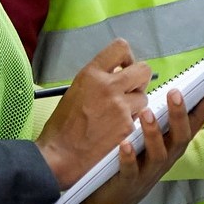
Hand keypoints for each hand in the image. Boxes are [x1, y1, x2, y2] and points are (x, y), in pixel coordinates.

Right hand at [35, 39, 152, 186]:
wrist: (60, 156)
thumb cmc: (63, 127)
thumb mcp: (76, 90)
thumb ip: (98, 79)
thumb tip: (118, 74)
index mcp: (91, 74)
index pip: (121, 47)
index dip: (127, 58)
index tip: (124, 68)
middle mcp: (108, 86)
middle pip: (143, 70)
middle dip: (139, 80)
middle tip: (129, 91)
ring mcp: (120, 106)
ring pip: (143, 97)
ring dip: (135, 106)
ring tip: (117, 116)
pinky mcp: (127, 125)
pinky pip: (139, 118)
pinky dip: (131, 124)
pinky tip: (115, 131)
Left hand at [78, 80, 203, 203]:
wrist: (115, 201)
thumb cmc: (139, 162)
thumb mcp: (161, 141)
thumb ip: (176, 121)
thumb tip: (203, 97)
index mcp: (176, 144)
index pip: (197, 121)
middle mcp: (168, 158)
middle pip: (181, 137)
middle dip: (180, 115)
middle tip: (176, 92)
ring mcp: (150, 171)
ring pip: (158, 153)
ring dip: (154, 133)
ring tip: (147, 112)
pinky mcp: (130, 182)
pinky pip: (131, 170)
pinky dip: (129, 157)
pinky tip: (125, 143)